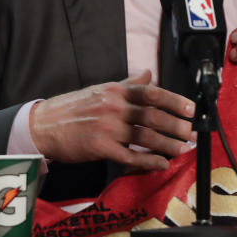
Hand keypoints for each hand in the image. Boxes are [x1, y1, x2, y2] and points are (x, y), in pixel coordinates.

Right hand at [29, 70, 195, 171]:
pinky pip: (130, 156)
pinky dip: (148, 161)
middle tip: (192, 133)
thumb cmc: (74, 107)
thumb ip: (129, 83)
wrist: (44, 125)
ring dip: (167, 144)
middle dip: (176, 125)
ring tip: (182, 149)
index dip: (174, 101)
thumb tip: (149, 73)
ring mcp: (107, 128)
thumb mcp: (102, 89)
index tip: (191, 109)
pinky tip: (161, 164)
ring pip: (145, 136)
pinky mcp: (100, 148)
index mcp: (116, 91)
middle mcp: (114, 107)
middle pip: (152, 116)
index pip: (152, 93)